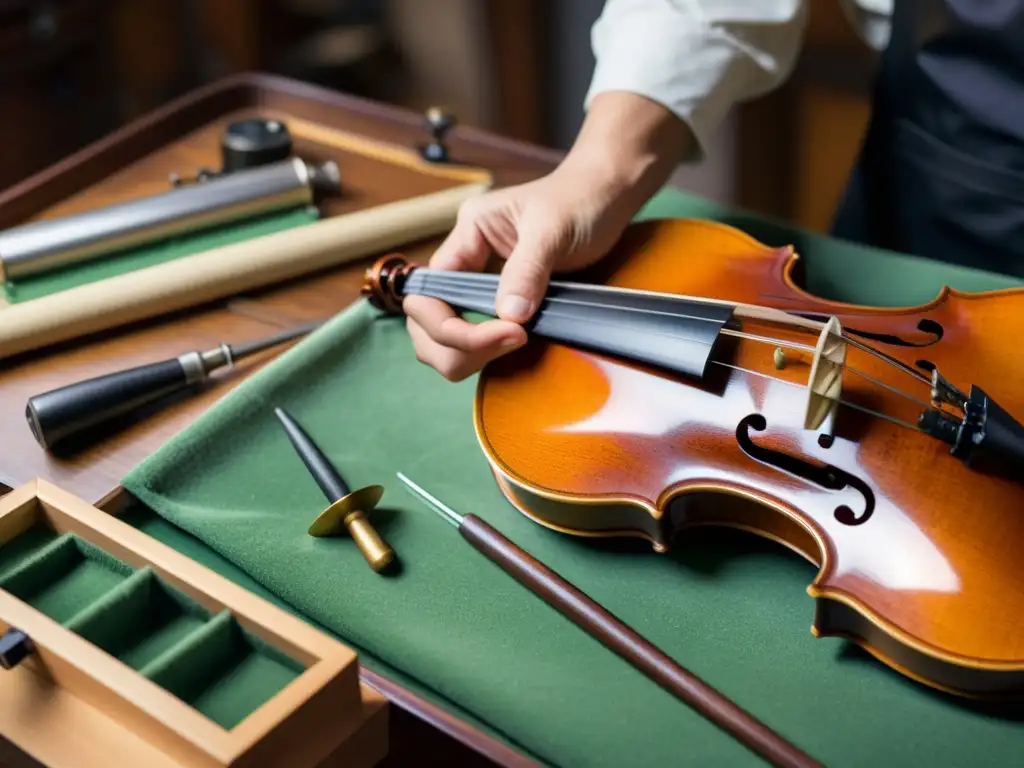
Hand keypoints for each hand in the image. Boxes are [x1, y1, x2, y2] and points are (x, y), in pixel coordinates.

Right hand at [402, 91, 693, 380]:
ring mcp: (478, 280)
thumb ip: (528, 270)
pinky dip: (482, 351)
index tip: (507, 332)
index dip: (455, 323)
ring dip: (465, 353)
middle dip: (455, 345)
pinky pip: (471, 334)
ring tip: (511, 345)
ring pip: (441, 334)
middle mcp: (464, 258)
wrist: (605, 196)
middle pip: (426, 319)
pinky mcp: (497, 298)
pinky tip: (511, 346)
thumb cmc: (580, 200)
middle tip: (507, 345)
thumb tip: (508, 316)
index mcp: (468, 232)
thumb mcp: (553, 230)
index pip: (432, 290)